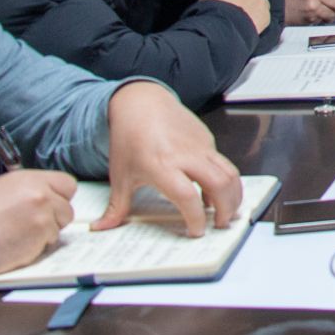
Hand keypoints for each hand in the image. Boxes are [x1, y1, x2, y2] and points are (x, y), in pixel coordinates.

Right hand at [0, 170, 78, 277]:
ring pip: (58, 229)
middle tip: (30, 224)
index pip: (68, 184)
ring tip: (17, 235)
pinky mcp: (39, 239)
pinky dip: (35, 248)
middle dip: (54, 219)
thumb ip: (29, 189)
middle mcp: (40, 195)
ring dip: (43, 235)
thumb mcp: (2, 189)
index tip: (52, 205)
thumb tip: (47, 196)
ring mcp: (42, 217)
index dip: (60, 197)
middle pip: (67, 209)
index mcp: (30, 179)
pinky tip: (15, 245)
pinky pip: (47, 245)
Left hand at [93, 82, 241, 237]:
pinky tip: (213, 192)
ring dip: (233, 195)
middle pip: (220, 184)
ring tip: (226, 212)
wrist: (140, 102)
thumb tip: (101, 228)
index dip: (195, 218)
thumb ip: (116, 207)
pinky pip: (223, 163)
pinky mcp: (207, 140)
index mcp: (162, 166)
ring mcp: (200, 146)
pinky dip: (225, 181)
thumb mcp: (120, 175)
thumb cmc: (129, 137)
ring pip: (229, 173)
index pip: (187, 197)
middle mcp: (186, 155)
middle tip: (219, 225)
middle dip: (226, 209)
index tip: (195, 231)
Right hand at [200, 0, 270, 32]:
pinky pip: (265, 15)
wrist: (221, 31)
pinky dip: (260, 19)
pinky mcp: (266, 15)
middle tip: (240, 7)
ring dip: (256, 7)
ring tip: (245, 18)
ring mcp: (260, 1)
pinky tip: (249, 25)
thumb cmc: (210, 12)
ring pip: (262, 2)